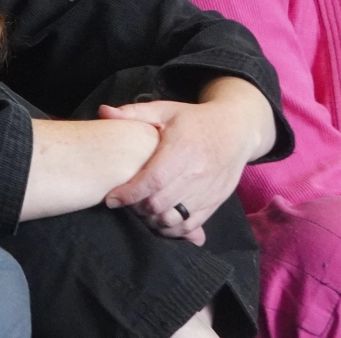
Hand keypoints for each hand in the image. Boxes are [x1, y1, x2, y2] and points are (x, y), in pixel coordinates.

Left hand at [99, 77, 275, 244]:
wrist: (236, 130)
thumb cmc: (195, 120)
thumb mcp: (165, 111)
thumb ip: (133, 113)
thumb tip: (103, 111)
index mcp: (182, 150)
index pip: (153, 180)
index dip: (129, 193)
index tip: (111, 199)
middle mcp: (197, 173)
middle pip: (160, 203)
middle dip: (137, 208)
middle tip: (125, 202)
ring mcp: (208, 191)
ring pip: (174, 218)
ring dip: (153, 220)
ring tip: (140, 211)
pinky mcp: (215, 202)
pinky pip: (191, 225)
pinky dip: (172, 229)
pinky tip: (159, 219)